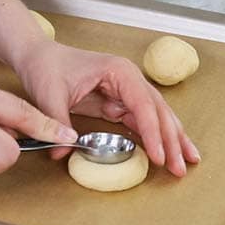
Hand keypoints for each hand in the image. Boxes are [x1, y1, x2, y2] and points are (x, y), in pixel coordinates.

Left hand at [14, 41, 199, 177]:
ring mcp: (127, 91)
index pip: (143, 105)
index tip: (158, 156)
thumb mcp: (50, 95)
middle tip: (180, 167)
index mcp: (119, 72)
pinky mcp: (118, 103)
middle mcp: (129, 80)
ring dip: (171, 140)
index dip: (152, 133)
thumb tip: (62, 152)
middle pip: (158, 112)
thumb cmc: (47, 67)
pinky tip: (165, 153)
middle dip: (171, 141)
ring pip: (156, 117)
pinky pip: (142, 121)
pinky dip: (154, 138)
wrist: (39, 57)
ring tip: (186, 162)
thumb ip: (59, 123)